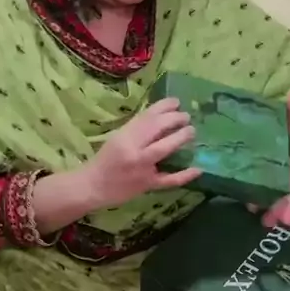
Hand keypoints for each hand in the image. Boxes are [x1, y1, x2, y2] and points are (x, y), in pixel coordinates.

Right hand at [86, 98, 200, 209]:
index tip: (176, 102)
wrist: (92, 187)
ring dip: (180, 138)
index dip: (164, 106)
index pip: (146, 116)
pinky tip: (198, 168)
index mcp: (124, 136)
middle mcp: (133, 150)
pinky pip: (168, 180)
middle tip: (186, 117)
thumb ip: (136, 129)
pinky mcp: (147, 185)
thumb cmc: (104, 160)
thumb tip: (161, 117)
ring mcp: (141, 168)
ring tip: (191, 131)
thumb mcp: (117, 138)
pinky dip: (184, 175)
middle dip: (174, 120)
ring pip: (163, 150)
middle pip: (156, 129)